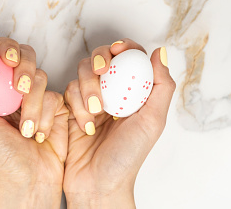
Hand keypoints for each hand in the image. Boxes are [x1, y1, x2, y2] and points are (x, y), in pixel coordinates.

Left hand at [0, 38, 68, 208]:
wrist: (30, 177)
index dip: (6, 48)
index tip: (8, 60)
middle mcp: (15, 85)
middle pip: (25, 55)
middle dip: (25, 70)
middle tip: (20, 90)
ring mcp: (37, 93)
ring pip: (41, 77)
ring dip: (32, 106)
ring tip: (26, 130)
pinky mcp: (57, 103)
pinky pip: (54, 96)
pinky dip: (45, 117)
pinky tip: (39, 133)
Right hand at [63, 39, 175, 207]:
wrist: (97, 184)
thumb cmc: (127, 157)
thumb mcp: (152, 121)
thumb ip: (161, 86)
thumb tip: (160, 52)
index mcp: (135, 92)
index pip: (130, 58)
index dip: (124, 47)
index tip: (118, 49)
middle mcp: (114, 92)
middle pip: (103, 58)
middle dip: (99, 61)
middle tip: (100, 72)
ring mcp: (92, 98)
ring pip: (82, 71)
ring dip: (87, 88)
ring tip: (94, 114)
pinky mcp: (72, 107)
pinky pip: (69, 90)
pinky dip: (76, 104)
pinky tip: (85, 125)